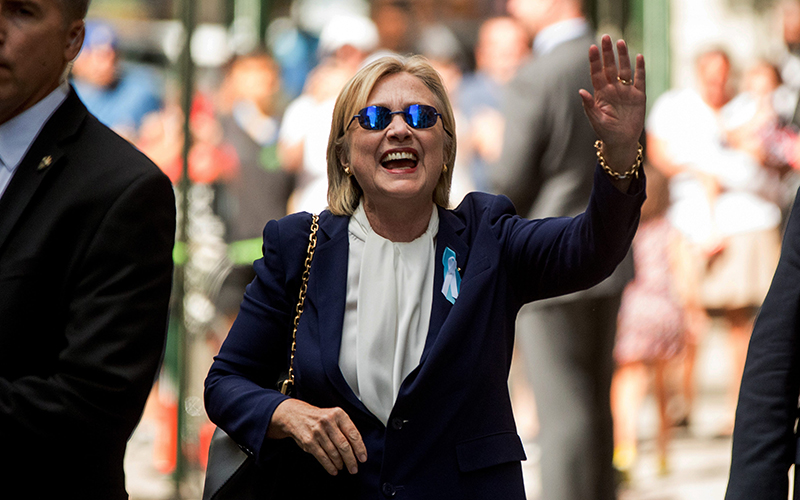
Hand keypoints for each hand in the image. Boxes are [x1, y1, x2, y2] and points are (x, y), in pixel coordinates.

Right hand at [267, 398, 367, 475]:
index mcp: (338, 414)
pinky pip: (322, 457)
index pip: (353, 434)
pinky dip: (329, 466)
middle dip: (351, 460)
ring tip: (343, 467)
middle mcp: (328, 421)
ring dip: (340, 463)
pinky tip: (333, 469)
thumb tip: (357, 448)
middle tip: (354, 468)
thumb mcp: (333, 416)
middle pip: (344, 445)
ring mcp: (318, 431)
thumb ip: (345, 428)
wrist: (295, 415)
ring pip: (333, 453)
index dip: (359, 448)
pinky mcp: (309, 441)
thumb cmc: (319, 418)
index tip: (363, 458)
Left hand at [579, 35, 645, 169]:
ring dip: (623, 56)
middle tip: (606, 37)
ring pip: (624, 70)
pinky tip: (639, 57)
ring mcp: (626, 91)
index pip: (596, 73)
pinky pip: (640, 79)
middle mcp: (613, 89)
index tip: (592, 47)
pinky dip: (640, 69)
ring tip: (620, 42)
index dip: (594, 61)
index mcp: (601, 94)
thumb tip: (581, 91)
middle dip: (607, 53)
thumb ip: (589, 106)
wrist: (622, 142)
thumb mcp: (596, 120)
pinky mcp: (639, 96)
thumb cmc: (606, 132)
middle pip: (610, 67)